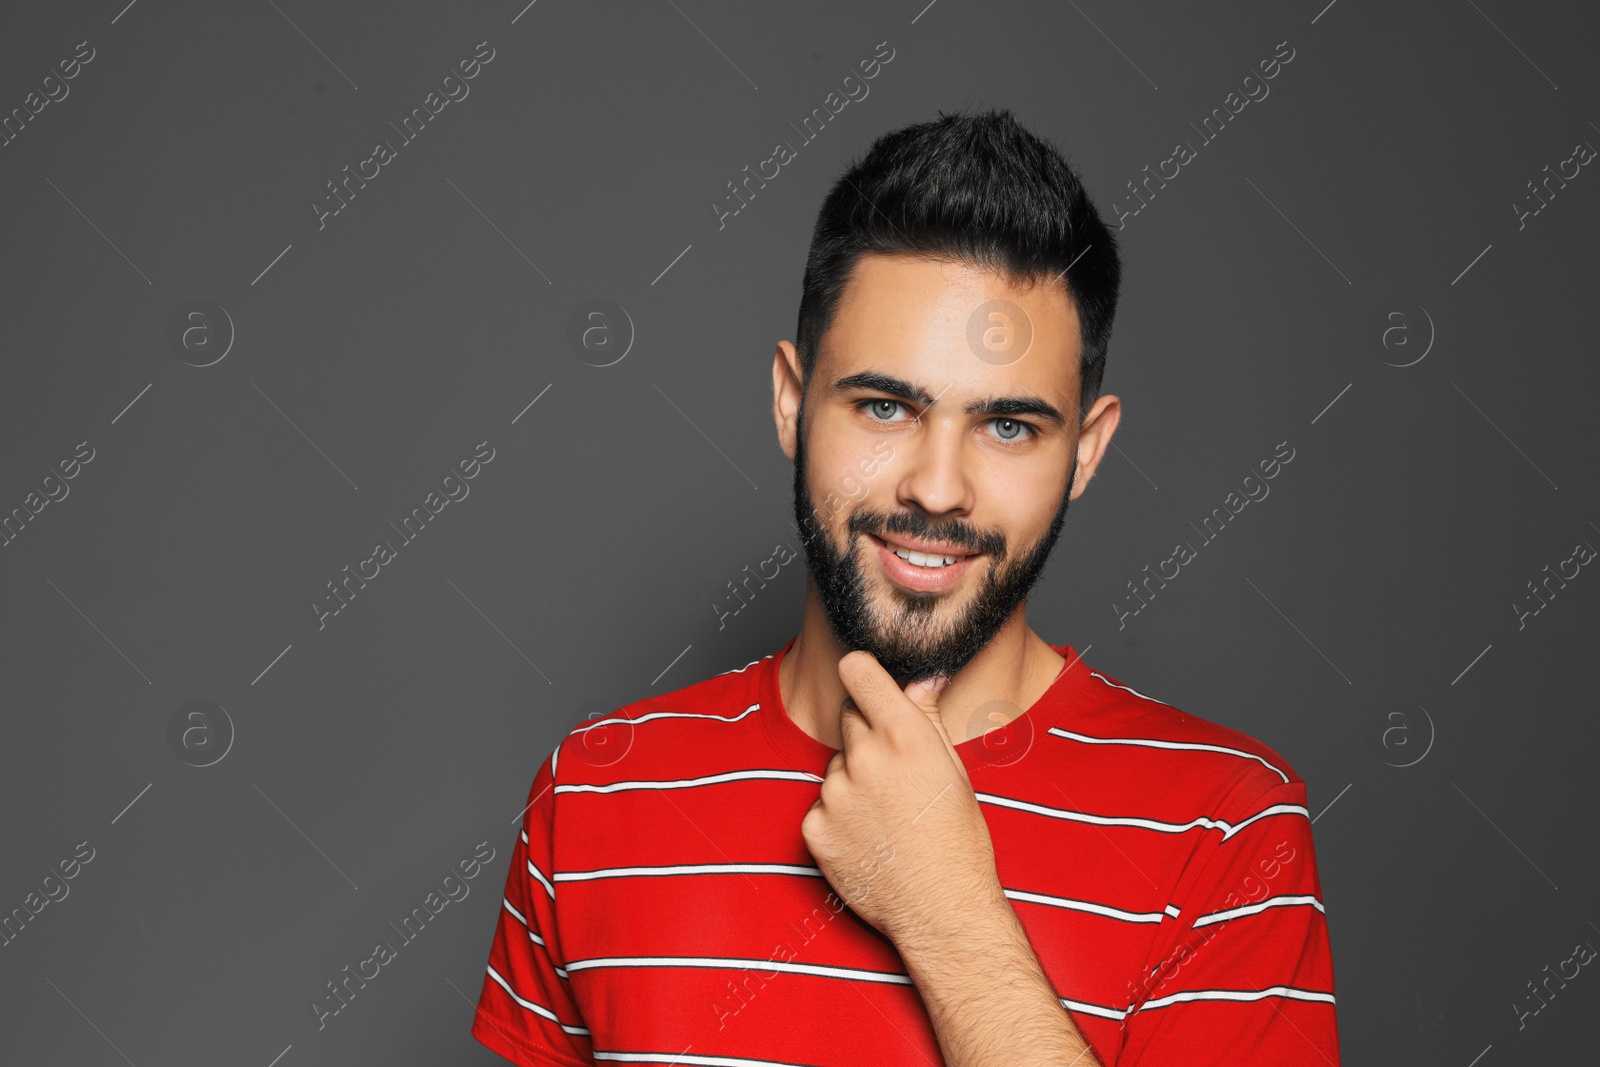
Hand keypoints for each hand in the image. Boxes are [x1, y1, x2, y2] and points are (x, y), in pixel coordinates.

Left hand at [800, 650, 1004, 946]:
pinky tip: (868, 839)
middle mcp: (864, 758)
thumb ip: (928, 718)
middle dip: (867, 736)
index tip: (864, 679)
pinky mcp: (814, 829)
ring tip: (886, 816)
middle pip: (849, 719)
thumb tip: (921, 680)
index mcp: (903, 736)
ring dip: (853, 780)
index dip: (861, 673)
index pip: (857, 670)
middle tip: (895, 774)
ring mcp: (834, 794)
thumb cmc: (958, 842)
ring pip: (836, 766)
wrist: (941, 911)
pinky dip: (837, 817)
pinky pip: (820, 806)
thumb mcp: (954, 771)